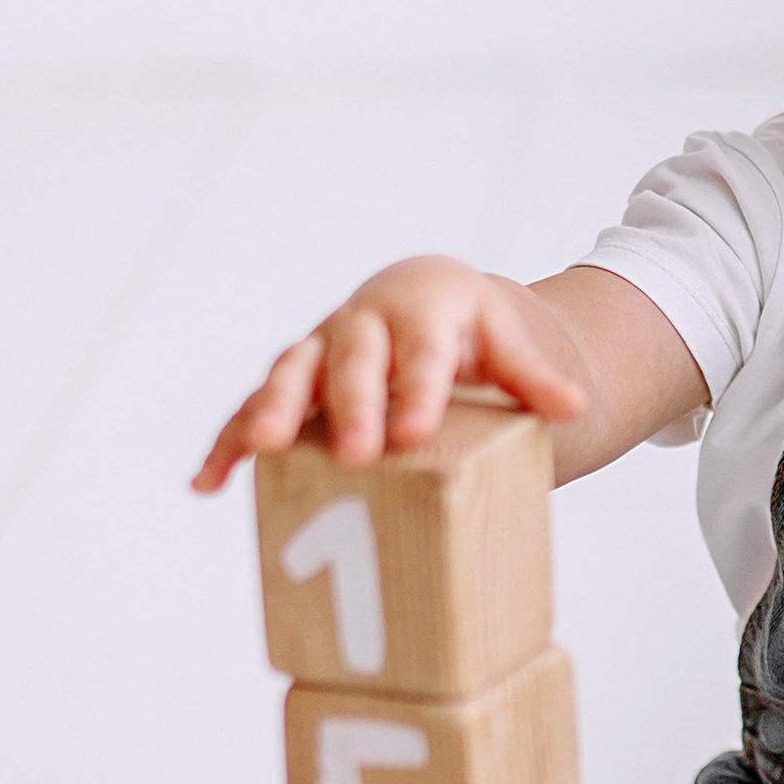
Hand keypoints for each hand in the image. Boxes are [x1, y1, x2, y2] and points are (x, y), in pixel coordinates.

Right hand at [191, 257, 585, 491]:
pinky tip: (207, 484)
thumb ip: (532, 377)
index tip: (415, 429)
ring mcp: (319, 351)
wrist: (422, 299)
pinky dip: (229, 443)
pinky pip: (252, 411)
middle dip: (350, 406)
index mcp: (420, 308)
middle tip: (356, 454)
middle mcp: (361, 323)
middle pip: (351, 360)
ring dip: (273, 411)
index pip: (421, 349)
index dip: (416, 387)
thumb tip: (576, 406)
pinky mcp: (290, 384)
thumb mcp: (504, 342)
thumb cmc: (467, 330)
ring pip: (290, 374)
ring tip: (265, 448)